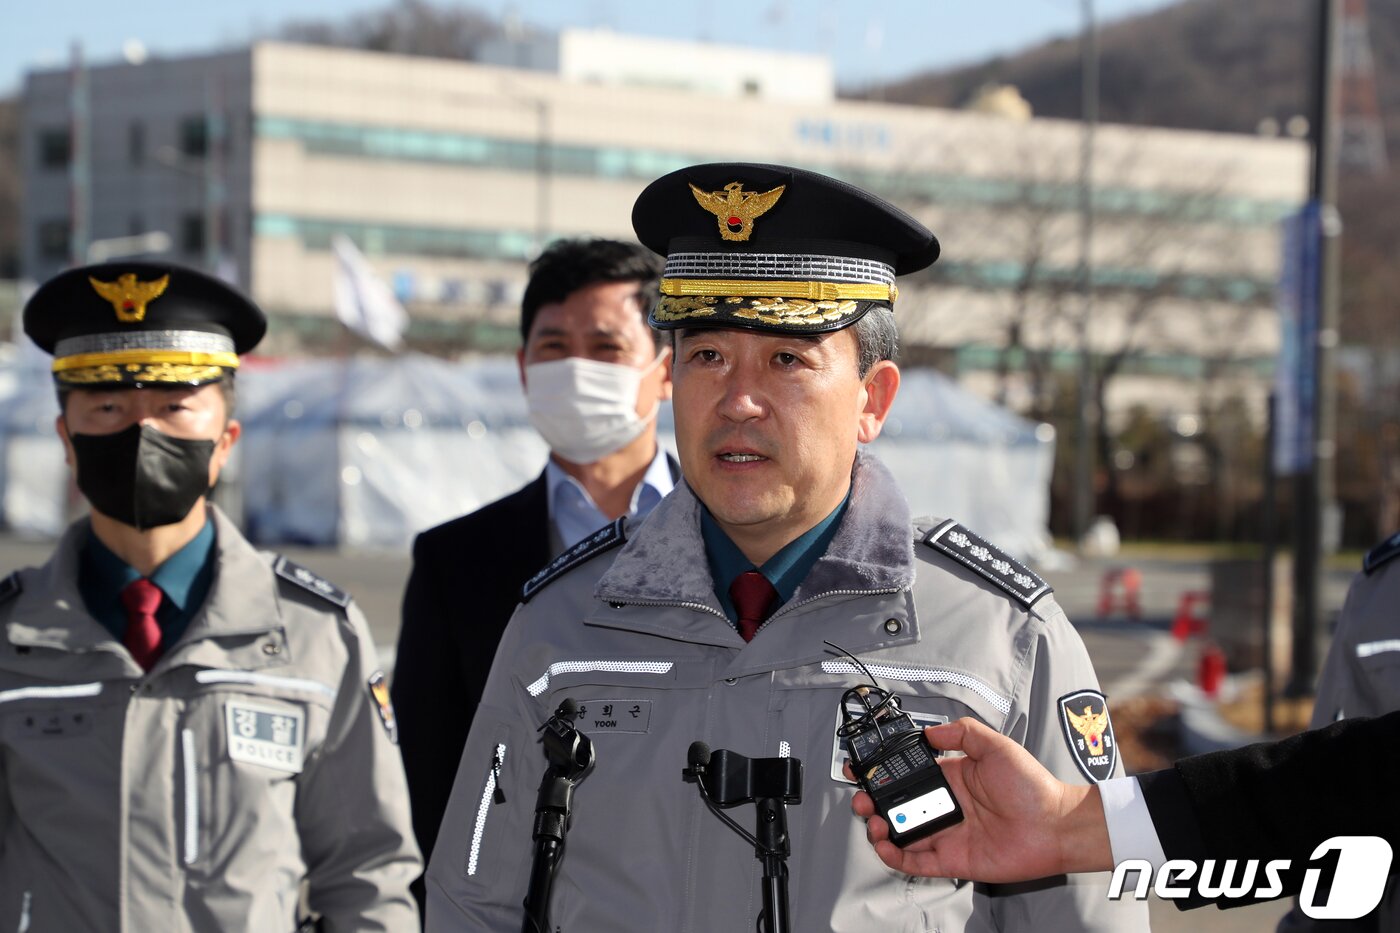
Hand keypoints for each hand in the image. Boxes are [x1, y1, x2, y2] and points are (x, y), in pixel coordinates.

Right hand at [849, 718, 1112, 880]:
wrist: (1057, 827)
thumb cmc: (1034, 787)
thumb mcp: (997, 746)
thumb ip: (963, 733)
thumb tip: (929, 731)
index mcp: (952, 778)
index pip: (910, 775)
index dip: (886, 772)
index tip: (865, 767)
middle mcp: (946, 806)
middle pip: (899, 805)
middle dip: (874, 800)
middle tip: (861, 797)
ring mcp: (947, 834)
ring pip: (902, 834)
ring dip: (880, 828)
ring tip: (872, 821)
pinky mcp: (952, 860)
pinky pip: (917, 862)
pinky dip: (896, 857)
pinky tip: (886, 846)